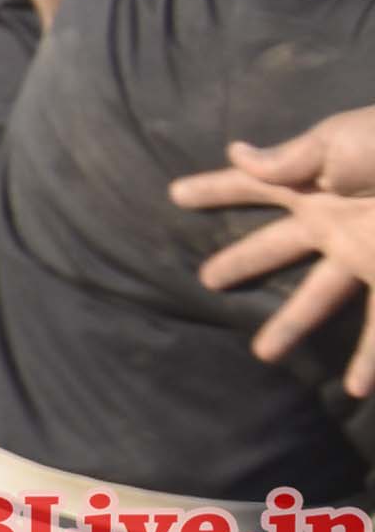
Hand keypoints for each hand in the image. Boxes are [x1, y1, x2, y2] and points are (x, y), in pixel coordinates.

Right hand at [178, 106, 374, 391]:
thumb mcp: (339, 142)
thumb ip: (289, 158)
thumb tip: (236, 153)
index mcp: (315, 184)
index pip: (253, 186)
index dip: (215, 189)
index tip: (176, 194)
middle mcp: (334, 223)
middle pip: (277, 246)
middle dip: (243, 260)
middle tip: (206, 279)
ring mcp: (364, 253)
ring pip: (320, 297)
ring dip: (291, 325)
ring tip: (263, 354)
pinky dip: (369, 360)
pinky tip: (356, 388)